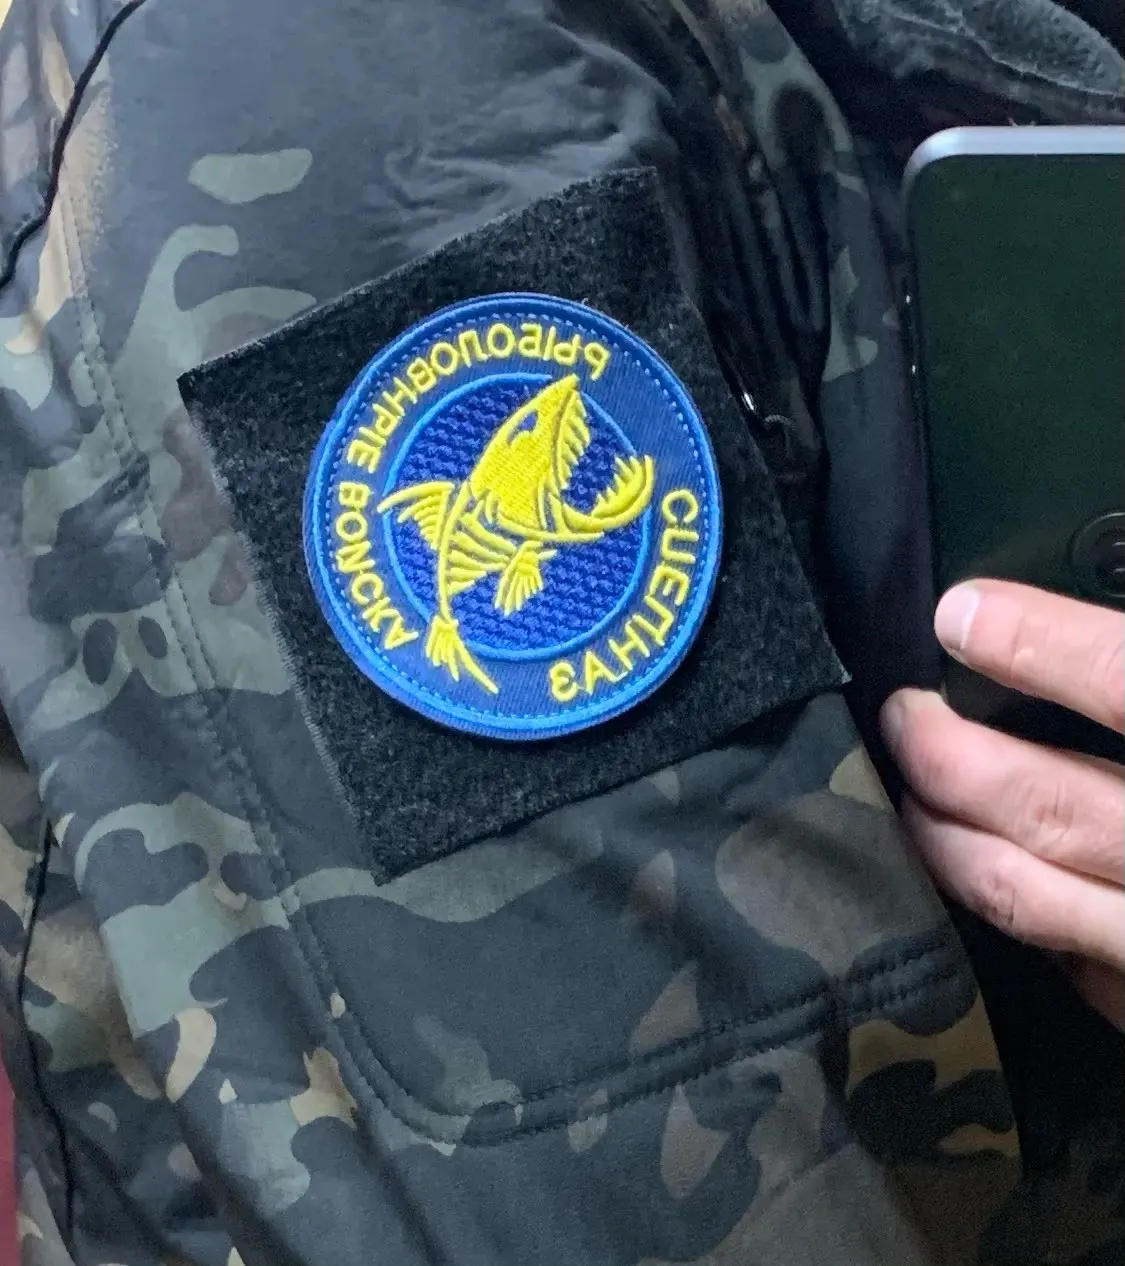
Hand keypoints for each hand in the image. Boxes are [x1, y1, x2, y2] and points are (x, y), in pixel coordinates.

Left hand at [881, 580, 1124, 1029]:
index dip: (1042, 647)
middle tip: (902, 716)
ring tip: (902, 794)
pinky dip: (1007, 914)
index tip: (959, 614)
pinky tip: (970, 877)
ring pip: (1025, 895)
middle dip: (950, 756)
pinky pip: (1062, 964)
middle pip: (1049, 806)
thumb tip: (1086, 621)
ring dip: (942, 840)